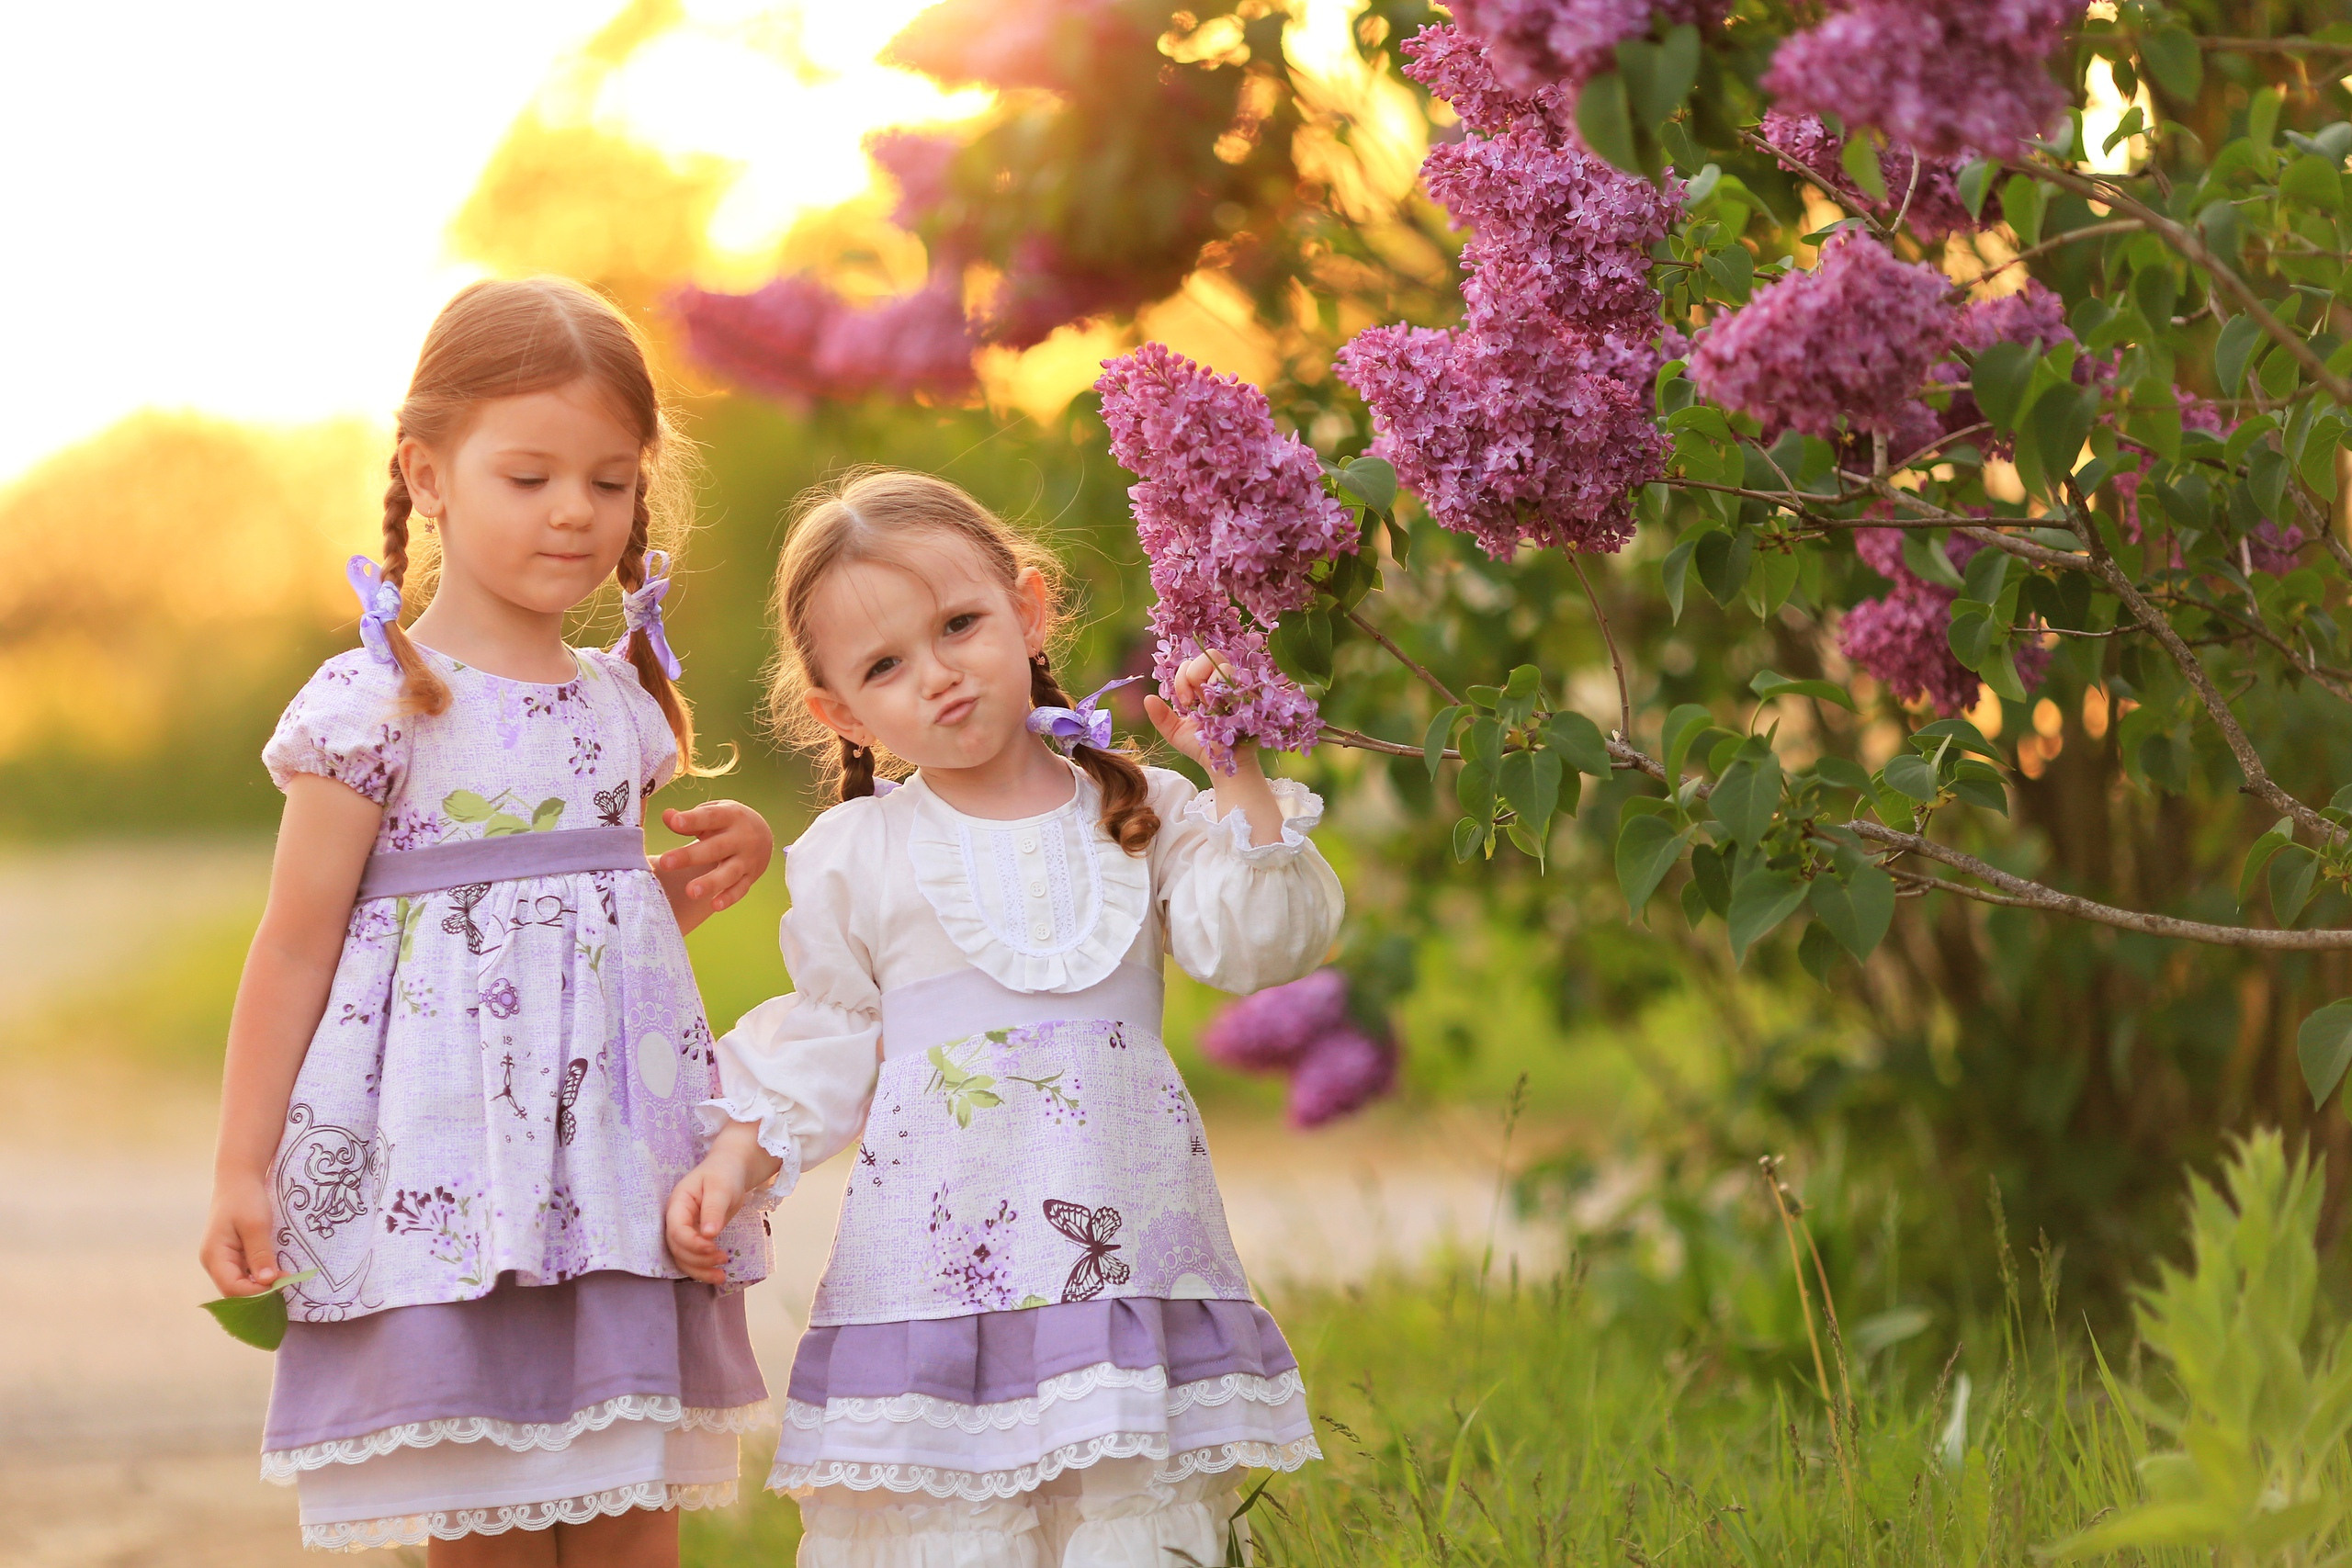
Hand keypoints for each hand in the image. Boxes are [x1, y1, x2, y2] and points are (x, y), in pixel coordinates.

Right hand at [199, 1171, 282, 1296]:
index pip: (232, 1288)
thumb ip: (260, 1254)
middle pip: (235, 1290)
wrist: (239, 1179)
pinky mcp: (234, 1255)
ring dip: (262, 1285)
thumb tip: (268, 1282)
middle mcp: (215, 1263)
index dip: (256, 1292)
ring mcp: (223, 1260)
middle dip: (260, 1292)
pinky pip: (246, 1273)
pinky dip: (262, 1276)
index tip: (282, 1285)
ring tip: (286, 1281)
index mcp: (214, 1257)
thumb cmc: (245, 1199)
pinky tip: (279, 1273)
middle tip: (288, 1285)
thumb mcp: (256, 1225)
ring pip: (242, 1283)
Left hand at [657, 800, 773, 914]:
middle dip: (691, 856)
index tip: (675, 823)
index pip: (710, 817)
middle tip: (665, 863)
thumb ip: (690, 819)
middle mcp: (741, 838)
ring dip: (711, 883)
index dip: (693, 820)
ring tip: (690, 891)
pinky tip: (715, 906)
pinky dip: (729, 898)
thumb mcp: (713, 814)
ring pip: (729, 873)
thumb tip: (667, 816)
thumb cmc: (726, 823)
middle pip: (716, 848)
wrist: (762, 835)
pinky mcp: (750, 877)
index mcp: (730, 816)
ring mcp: (747, 859)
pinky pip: (740, 889)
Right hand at [664, 1122, 781, 1284]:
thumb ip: (713, 1209)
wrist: (731, 1169)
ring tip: (721, 1277)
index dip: (692, 1243)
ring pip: (683, 1258)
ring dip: (699, 1270)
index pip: (676, 1230)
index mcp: (678, 1204)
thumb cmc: (724, 1173)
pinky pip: (693, 1258)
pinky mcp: (695, 1237)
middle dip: (698, 1258)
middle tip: (723, 1259)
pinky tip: (718, 1275)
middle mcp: (677, 1219)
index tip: (713, 1247)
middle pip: (677, 1248)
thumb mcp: (721, 1187)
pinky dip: (703, 1269)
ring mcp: (685, 1229)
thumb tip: (709, 1234)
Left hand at [1146, 649, 1286, 845]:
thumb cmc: (1203, 747)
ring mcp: (1236, 687)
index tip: (1183, 702)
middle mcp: (1220, 683)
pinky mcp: (1248, 695)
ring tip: (1207, 705)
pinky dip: (1223, 690)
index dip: (1182, 678)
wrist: (1223, 764)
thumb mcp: (1176, 733)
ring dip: (1207, 681)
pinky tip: (1220, 709)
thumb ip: (1161, 717)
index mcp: (1203, 686)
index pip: (1191, 664)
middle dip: (1192, 675)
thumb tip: (1147, 698)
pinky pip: (1235, 678)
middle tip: (1191, 701)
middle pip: (1208, 655)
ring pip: (1221, 662)